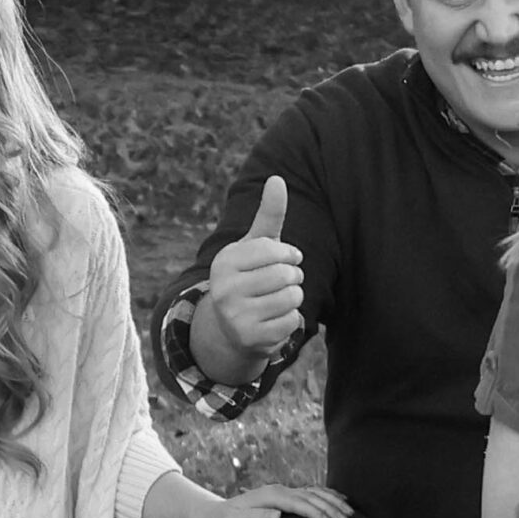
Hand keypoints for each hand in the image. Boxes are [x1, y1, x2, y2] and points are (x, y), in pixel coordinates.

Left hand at [189, 483, 351, 517]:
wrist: (212, 516)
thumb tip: (277, 515)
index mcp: (270, 496)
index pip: (299, 503)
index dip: (316, 512)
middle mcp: (278, 490)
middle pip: (310, 496)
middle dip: (331, 507)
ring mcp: (281, 492)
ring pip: (313, 493)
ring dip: (332, 501)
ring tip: (350, 513)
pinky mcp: (283, 497)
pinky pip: (310, 494)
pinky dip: (326, 496)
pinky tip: (339, 500)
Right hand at [204, 176, 304, 358]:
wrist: (230, 327)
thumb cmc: (250, 277)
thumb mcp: (256, 246)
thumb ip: (269, 214)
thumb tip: (277, 179)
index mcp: (224, 262)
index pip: (274, 250)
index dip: (289, 254)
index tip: (287, 258)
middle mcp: (224, 289)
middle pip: (286, 275)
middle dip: (294, 277)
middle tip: (282, 282)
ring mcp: (235, 316)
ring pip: (292, 298)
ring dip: (294, 299)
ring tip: (277, 300)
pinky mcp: (250, 338)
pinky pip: (292, 322)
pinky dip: (291, 320)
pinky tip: (275, 319)